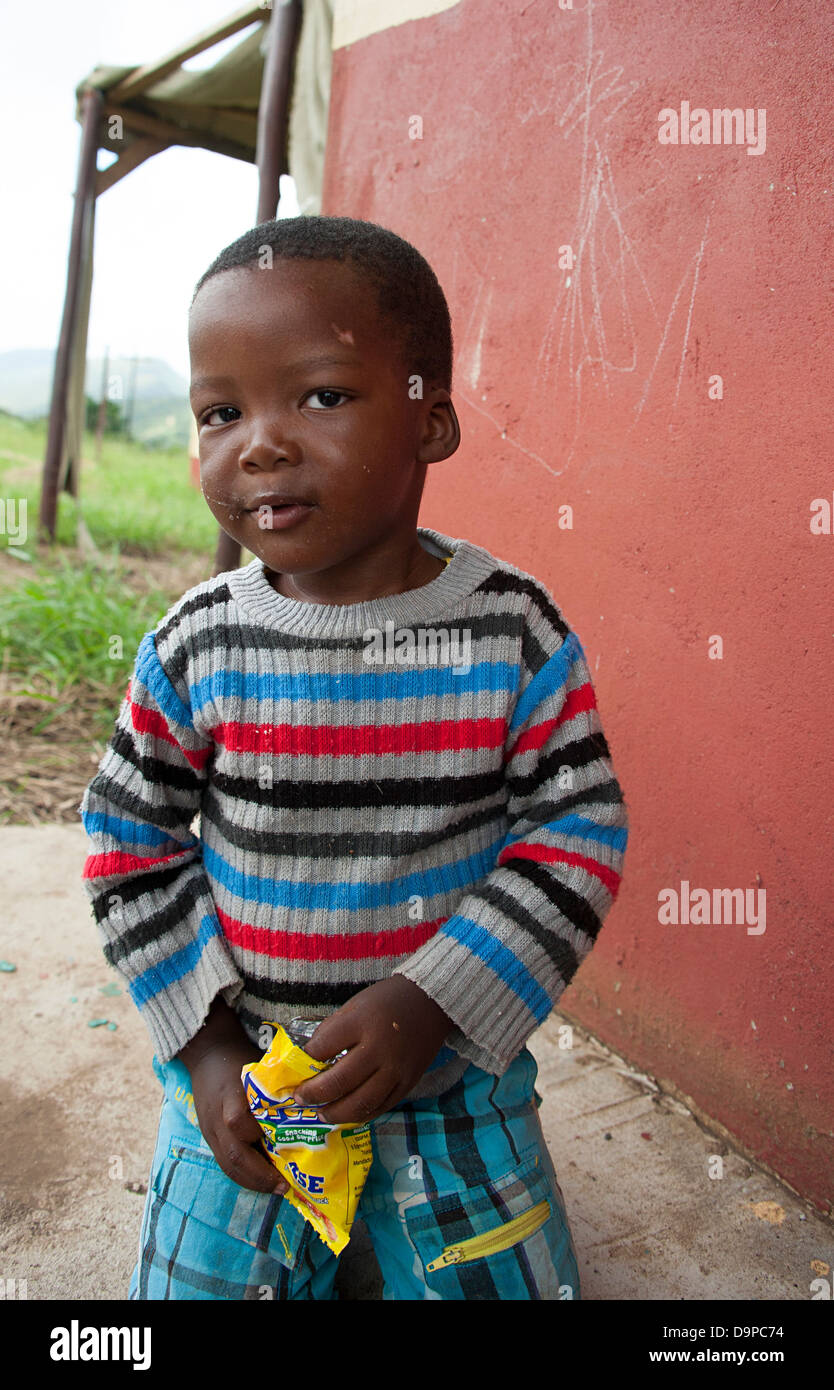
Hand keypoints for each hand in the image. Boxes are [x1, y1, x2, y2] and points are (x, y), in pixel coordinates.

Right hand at [182, 1027, 289, 1196]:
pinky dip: (243, 1177)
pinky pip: (224, 1164)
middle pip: (233, 1154)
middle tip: (285, 1186)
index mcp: (231, 1094)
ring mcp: (210, 1131)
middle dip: (260, 1176)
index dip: (260, 1138)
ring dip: (252, 1182)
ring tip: (277, 1189)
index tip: (286, 1150)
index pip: (238, 1122)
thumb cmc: (240, 1059)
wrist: (207, 1055)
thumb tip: (314, 1104)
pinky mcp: (208, 1138)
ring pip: (227, 1165)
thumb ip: (278, 1088)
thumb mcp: (259, 1066)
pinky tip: (262, 1182)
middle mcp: (217, 1117)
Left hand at [290, 975, 452, 1124]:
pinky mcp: (408, 1083)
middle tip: (300, 1098)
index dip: (305, 1059)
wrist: (430, 1003)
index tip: (296, 1066)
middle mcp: (380, 1048)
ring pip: (360, 1103)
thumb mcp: (354, 1006)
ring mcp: (396, 1069)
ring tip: (321, 1112)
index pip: (323, 1047)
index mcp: (362, 1022)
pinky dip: (361, 1114)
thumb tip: (310, 1058)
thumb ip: (333, 1031)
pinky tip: (347, 1114)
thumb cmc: (386, 1002)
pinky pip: (381, 1107)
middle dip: (314, 1094)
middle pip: (340, 1081)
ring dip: (336, 1112)